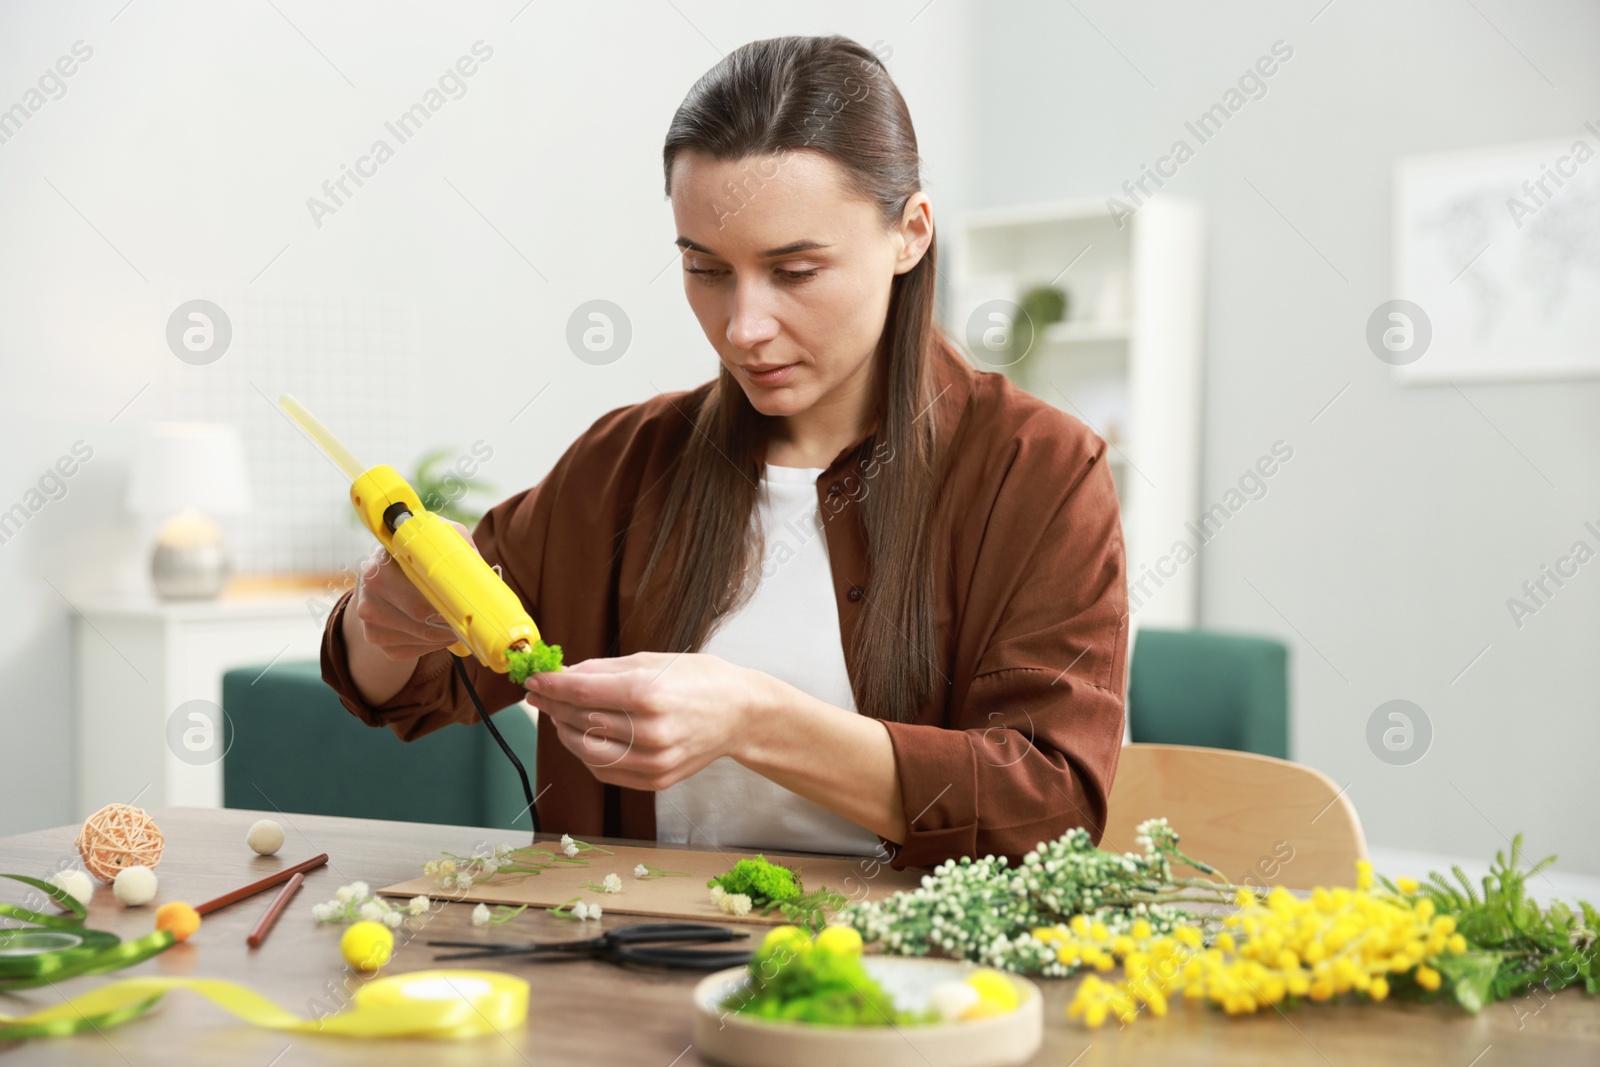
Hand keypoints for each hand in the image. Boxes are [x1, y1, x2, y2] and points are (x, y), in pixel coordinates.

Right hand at [346, 519, 475, 659]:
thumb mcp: (427, 542)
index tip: (465, 600)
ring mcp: (369, 621)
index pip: (419, 590)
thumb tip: (475, 564)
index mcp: (379, 567)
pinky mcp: (376, 640)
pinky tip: (436, 630)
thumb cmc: (410, 559)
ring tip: (453, 621)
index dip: (447, 597)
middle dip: (450, 619)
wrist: (380, 579)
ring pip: (422, 637)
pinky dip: (433, 643)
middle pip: (421, 619)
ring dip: (444, 633)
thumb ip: (451, 544)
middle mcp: (368, 595)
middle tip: (467, 615)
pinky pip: (414, 650)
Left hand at [522, 651, 771, 791]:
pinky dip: (586, 754)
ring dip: (564, 732)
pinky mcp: (657, 780)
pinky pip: (606, 771)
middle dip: (553, 706)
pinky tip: (583, 737)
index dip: (550, 686)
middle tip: (539, 695)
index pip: (581, 692)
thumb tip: (562, 675)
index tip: (533, 679)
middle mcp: (650, 731)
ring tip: (559, 716)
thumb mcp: (653, 660)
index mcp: (648, 694)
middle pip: (580, 720)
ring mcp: (653, 761)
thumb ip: (603, 670)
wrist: (740, 714)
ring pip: (586, 751)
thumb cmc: (699, 679)